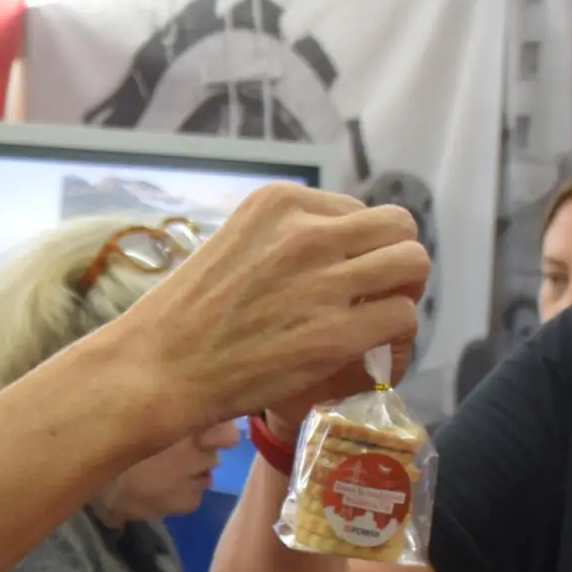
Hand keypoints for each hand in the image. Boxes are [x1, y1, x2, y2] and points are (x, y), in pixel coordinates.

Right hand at [124, 185, 425, 432]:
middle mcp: (308, 231)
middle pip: (398, 226)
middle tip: (375, 294)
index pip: (357, 210)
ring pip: (412, 264)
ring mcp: (325, 281)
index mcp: (280, 202)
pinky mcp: (337, 333)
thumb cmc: (183, 316)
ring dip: (402, 294)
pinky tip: (371, 351)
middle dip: (394, 260)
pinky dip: (396, 336)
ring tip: (377, 320)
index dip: (358, 248)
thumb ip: (282, 240)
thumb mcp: (234, 244)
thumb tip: (329, 253)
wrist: (158, 368)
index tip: (340, 278)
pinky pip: (403, 316)